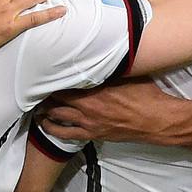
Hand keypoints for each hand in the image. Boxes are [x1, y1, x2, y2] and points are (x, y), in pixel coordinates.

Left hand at [39, 80, 182, 142]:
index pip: (64, 82)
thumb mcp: (128, 75)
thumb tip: (101, 57)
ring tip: (35, 105)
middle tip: (34, 88)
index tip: (43, 72)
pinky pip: (67, 134)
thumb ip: (111, 69)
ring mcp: (89, 122)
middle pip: (56, 99)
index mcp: (95, 89)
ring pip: (56, 116)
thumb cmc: (147, 95)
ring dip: (44, 111)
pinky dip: (53, 129)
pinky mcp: (93, 134)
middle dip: (44, 94)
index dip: (51, 78)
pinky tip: (45, 125)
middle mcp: (88, 106)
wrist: (158, 121)